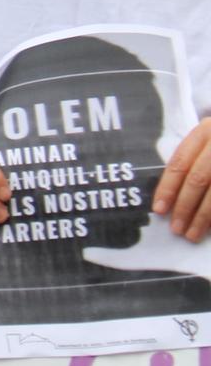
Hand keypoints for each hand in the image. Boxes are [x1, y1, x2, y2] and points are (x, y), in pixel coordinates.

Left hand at [154, 118, 210, 241]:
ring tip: (193, 234)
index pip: (179, 163)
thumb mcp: (208, 142)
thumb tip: (169, 197)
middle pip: (198, 179)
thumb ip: (192, 162)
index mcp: (205, 131)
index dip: (167, 188)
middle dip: (185, 207)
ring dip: (204, 217)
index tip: (159, 209)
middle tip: (176, 229)